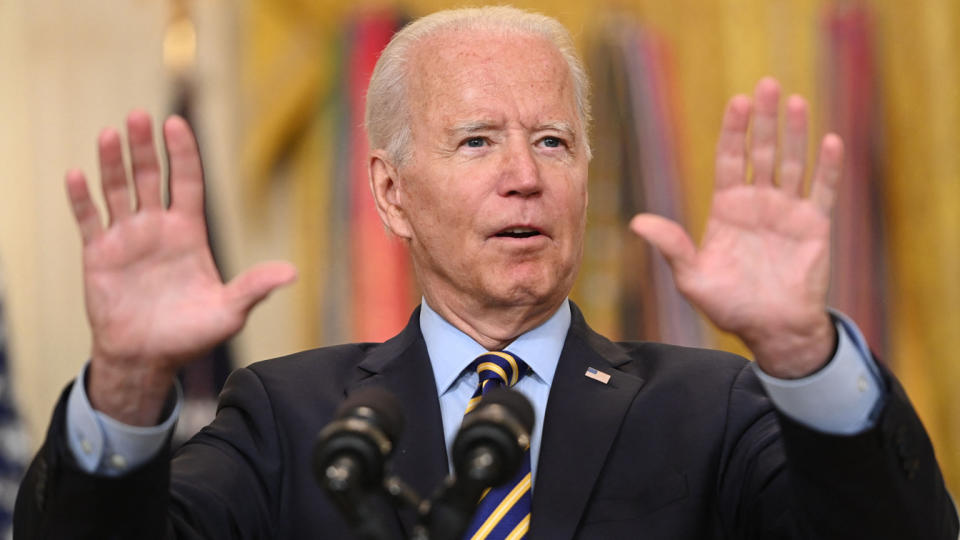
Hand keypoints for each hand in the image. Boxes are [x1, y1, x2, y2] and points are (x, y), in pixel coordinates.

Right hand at [66, 111, 295, 424]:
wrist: (148, 359)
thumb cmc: (191, 335)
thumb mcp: (229, 311)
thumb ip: (254, 287)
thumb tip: (292, 273)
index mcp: (189, 233)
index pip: (186, 182)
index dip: (182, 153)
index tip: (176, 123)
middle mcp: (157, 228)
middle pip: (150, 177)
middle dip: (145, 147)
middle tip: (139, 116)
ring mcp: (127, 238)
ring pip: (118, 190)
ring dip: (113, 163)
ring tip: (110, 134)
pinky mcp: (99, 255)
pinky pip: (89, 220)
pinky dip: (82, 198)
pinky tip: (77, 175)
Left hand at [630, 78, 842, 378]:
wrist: (771, 330)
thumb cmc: (729, 305)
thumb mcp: (692, 277)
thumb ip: (671, 247)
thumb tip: (637, 222)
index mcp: (728, 209)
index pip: (729, 159)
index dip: (733, 131)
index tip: (736, 102)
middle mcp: (758, 203)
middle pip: (761, 152)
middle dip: (763, 120)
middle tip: (765, 85)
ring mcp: (787, 212)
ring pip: (792, 163)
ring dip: (795, 134)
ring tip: (795, 102)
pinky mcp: (814, 226)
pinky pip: (822, 191)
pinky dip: (827, 168)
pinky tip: (829, 142)